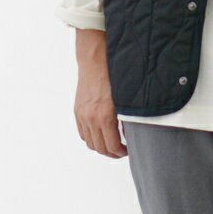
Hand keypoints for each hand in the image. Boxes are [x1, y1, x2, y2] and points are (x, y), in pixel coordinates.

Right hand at [74, 30, 127, 157]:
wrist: (95, 61)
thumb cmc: (114, 76)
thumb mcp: (126, 99)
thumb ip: (128, 118)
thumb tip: (134, 133)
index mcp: (105, 117)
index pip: (113, 146)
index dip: (121, 152)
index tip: (128, 150)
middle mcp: (91, 118)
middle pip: (100, 148)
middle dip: (112, 153)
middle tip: (121, 151)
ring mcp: (82, 115)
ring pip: (90, 143)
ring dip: (101, 147)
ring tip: (111, 144)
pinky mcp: (78, 111)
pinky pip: (82, 133)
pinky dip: (91, 138)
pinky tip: (101, 135)